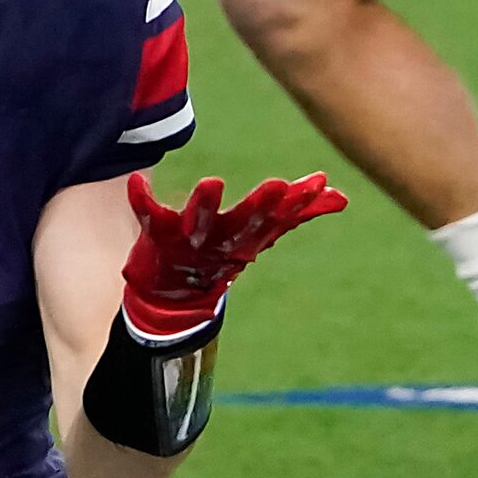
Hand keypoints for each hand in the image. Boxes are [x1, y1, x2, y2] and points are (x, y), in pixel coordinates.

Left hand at [121, 171, 348, 337]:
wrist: (176, 295)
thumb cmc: (224, 250)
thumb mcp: (263, 232)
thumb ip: (299, 212)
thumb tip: (342, 197)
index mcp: (248, 236)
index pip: (278, 218)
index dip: (298, 202)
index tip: (318, 182)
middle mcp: (222, 239)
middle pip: (245, 221)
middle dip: (262, 205)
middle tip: (279, 187)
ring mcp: (189, 240)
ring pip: (199, 221)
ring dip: (206, 205)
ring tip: (213, 183)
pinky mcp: (158, 236)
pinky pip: (148, 216)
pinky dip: (142, 202)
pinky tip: (136, 182)